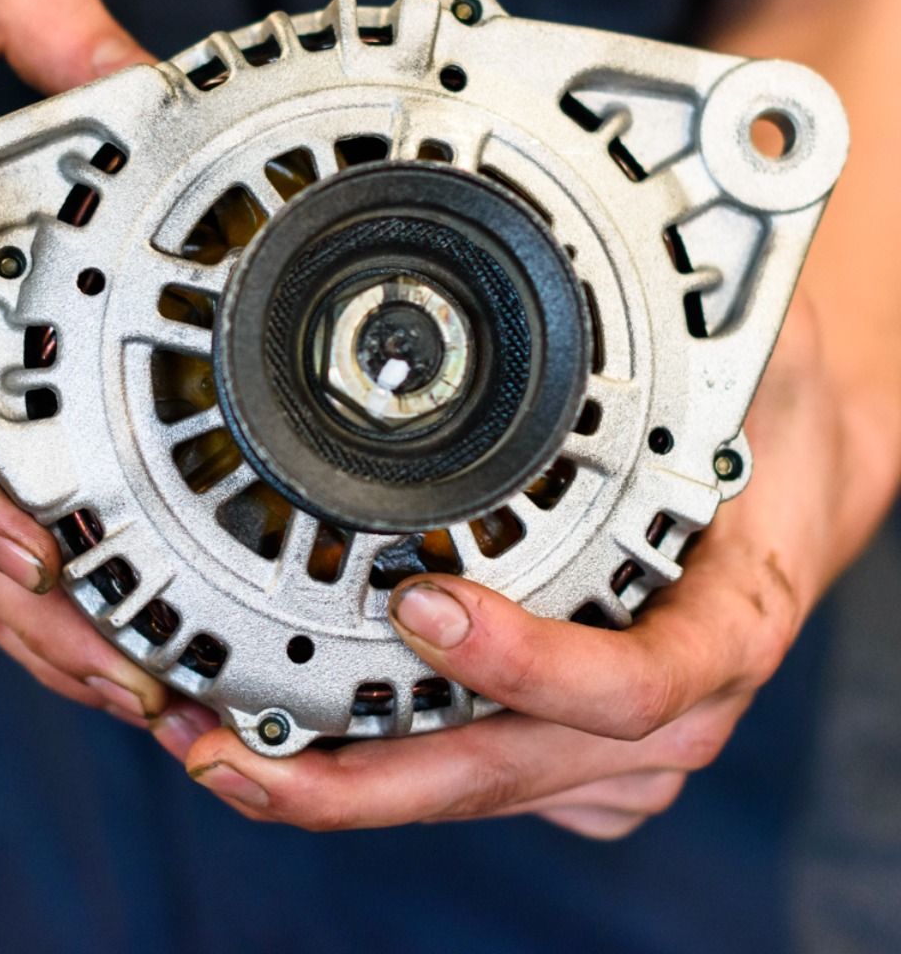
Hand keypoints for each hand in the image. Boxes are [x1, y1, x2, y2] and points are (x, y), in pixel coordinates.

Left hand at [157, 296, 900, 834]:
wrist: (795, 477)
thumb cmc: (773, 421)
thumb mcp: (760, 360)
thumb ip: (708, 324)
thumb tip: (684, 230)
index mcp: (723, 624)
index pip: (628, 684)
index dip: (524, 664)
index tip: (419, 605)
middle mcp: (664, 703)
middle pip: (510, 770)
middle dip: (369, 779)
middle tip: (236, 755)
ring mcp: (610, 736)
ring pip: (475, 787)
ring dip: (348, 784)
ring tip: (224, 753)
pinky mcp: (567, 735)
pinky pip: (472, 770)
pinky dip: (375, 766)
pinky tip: (289, 742)